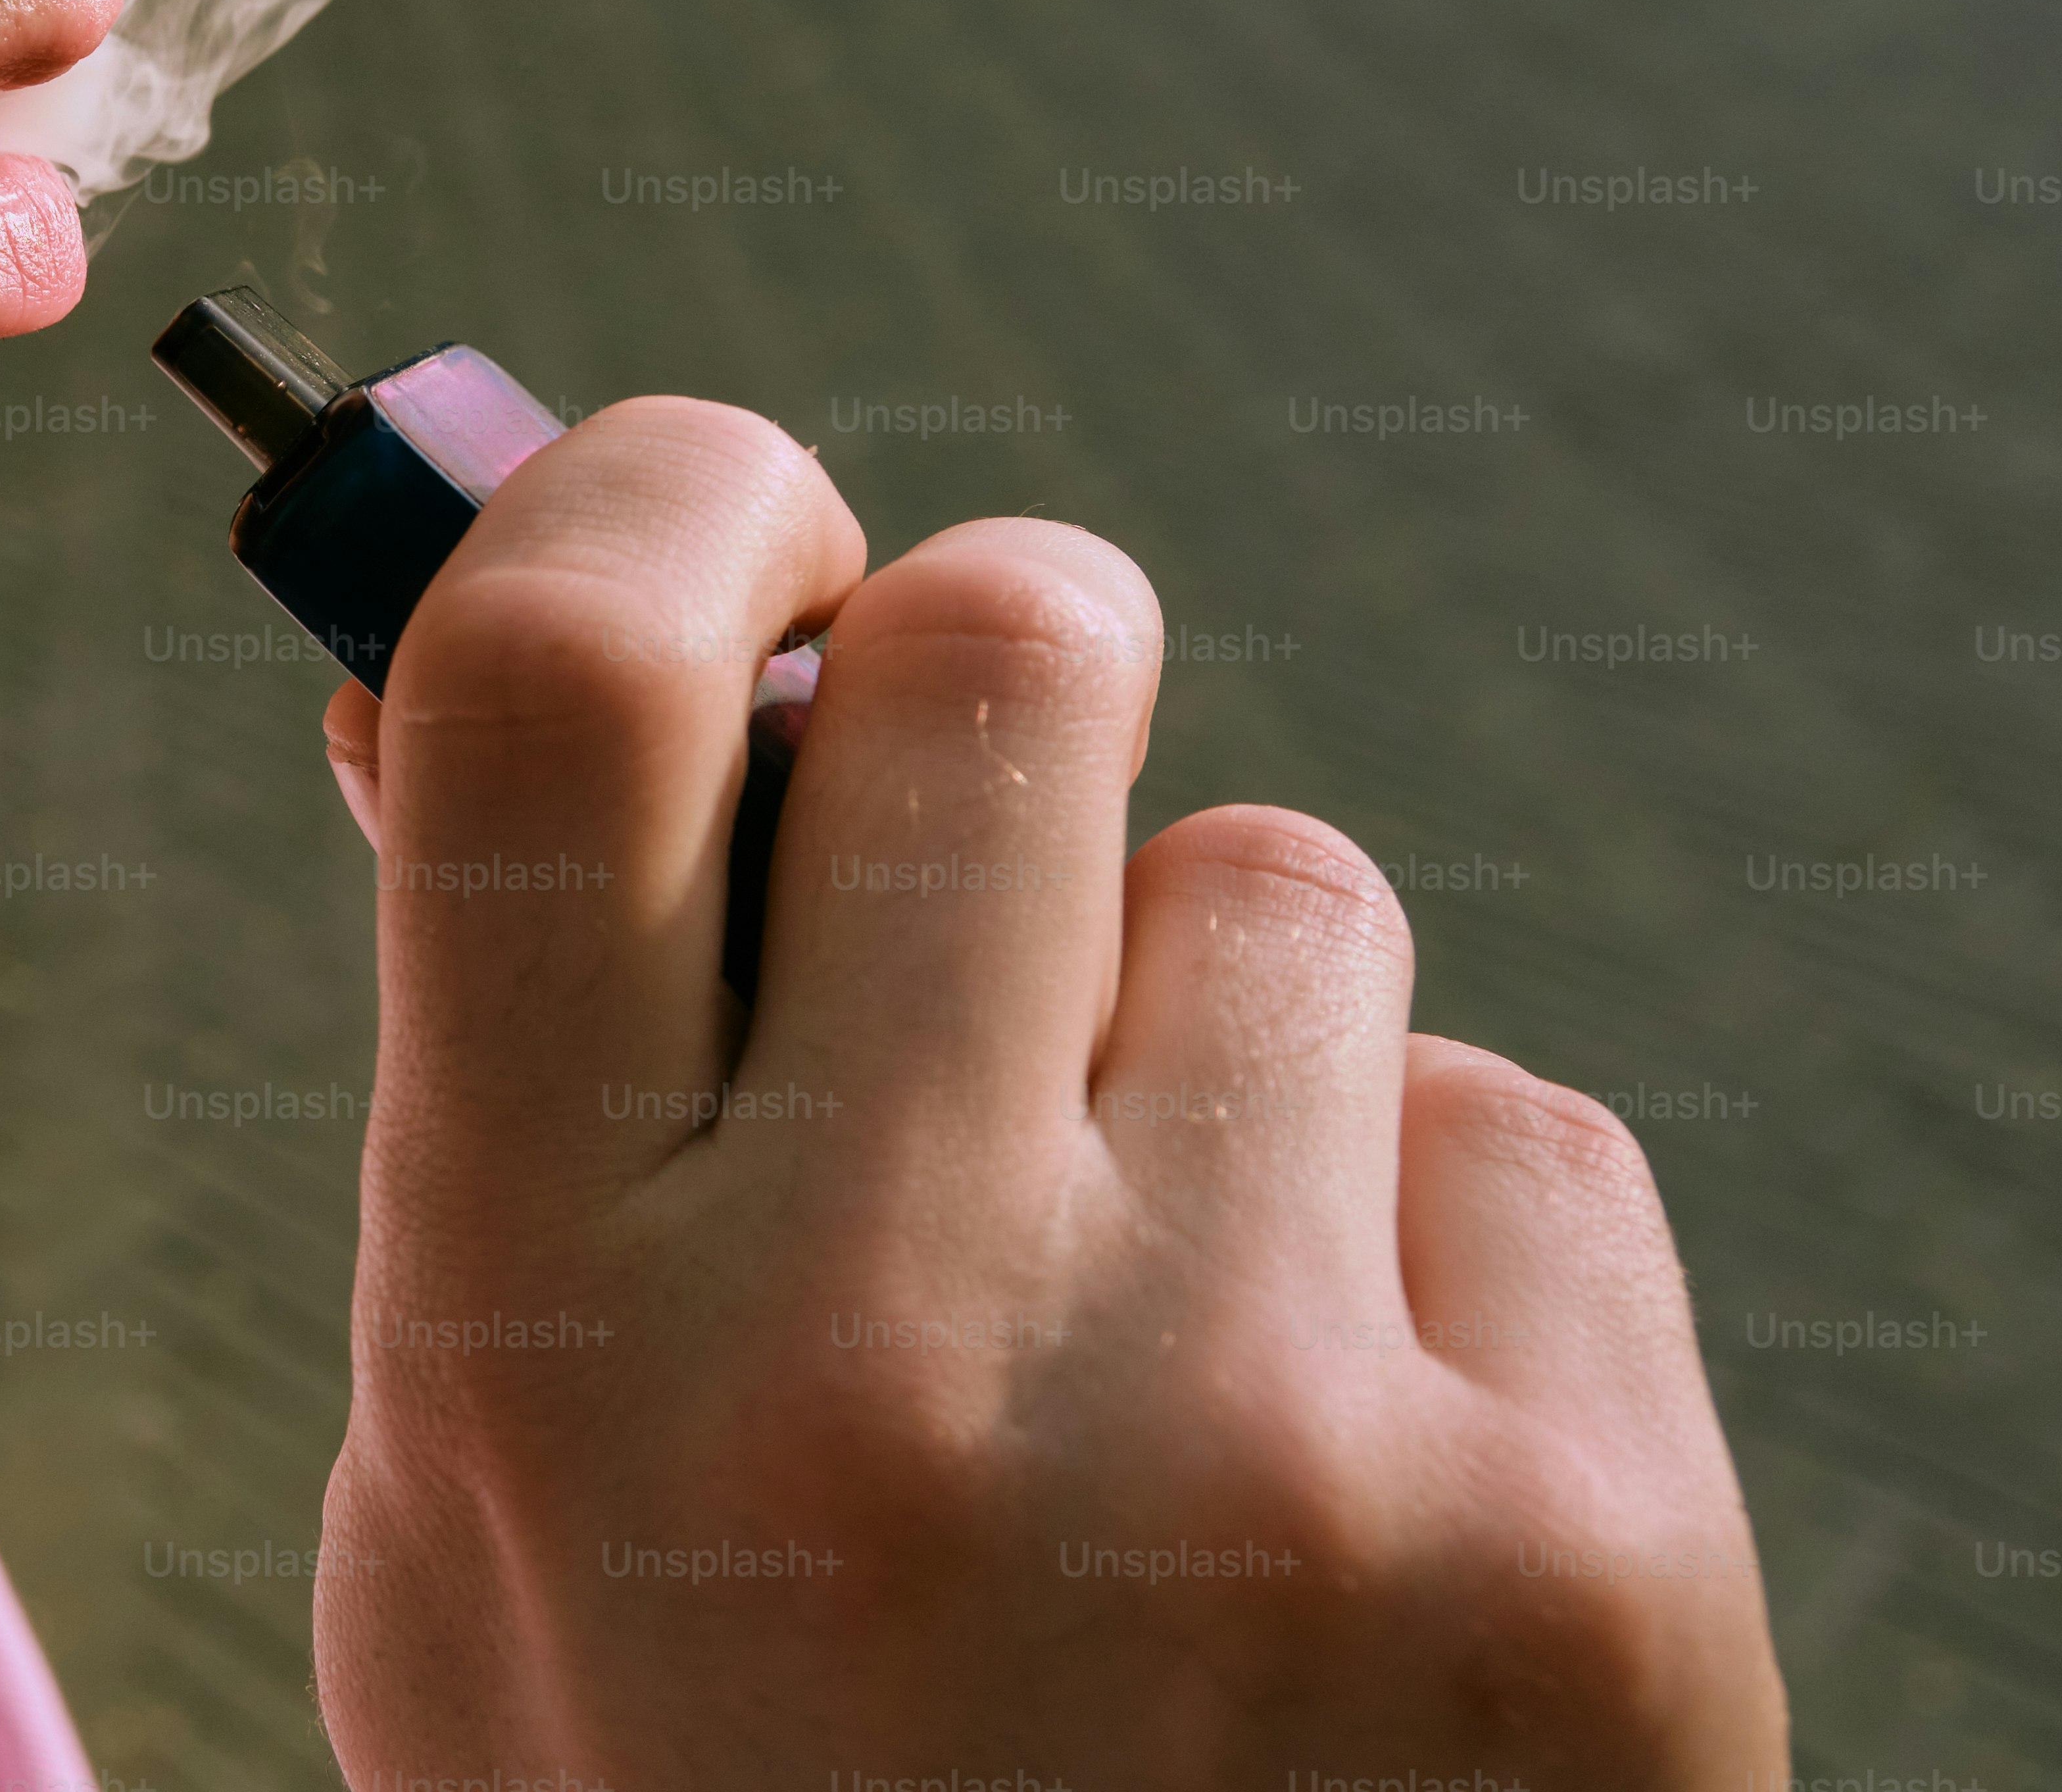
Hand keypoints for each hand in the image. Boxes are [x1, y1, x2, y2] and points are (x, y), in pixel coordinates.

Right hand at [314, 400, 1784, 1788]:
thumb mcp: (488, 1519)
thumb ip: (494, 1095)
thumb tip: (477, 653)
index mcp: (545, 1345)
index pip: (570, 682)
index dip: (664, 497)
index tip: (736, 545)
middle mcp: (881, 1368)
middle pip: (1003, 649)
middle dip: (991, 698)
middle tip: (978, 894)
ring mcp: (1258, 1460)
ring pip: (1285, 895)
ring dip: (1219, 1054)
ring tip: (1160, 1355)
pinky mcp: (1584, 1565)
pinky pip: (1518, 1143)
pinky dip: (1438, 1271)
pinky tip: (1346, 1507)